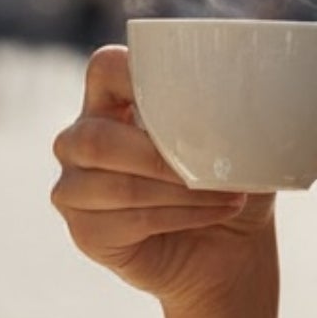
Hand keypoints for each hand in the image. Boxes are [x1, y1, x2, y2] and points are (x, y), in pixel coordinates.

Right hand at [51, 45, 276, 312]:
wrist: (232, 248)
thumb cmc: (228, 183)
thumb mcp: (234, 140)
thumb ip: (224, 111)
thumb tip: (239, 95)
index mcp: (113, 102)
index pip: (104, 69)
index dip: (137, 77)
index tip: (187, 98)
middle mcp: (82, 141)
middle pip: (95, 137)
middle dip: (160, 156)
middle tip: (211, 168)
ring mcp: (76, 188)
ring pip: (115, 184)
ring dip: (179, 191)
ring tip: (226, 195)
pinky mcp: (86, 232)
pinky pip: (126, 220)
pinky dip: (178, 217)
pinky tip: (212, 214)